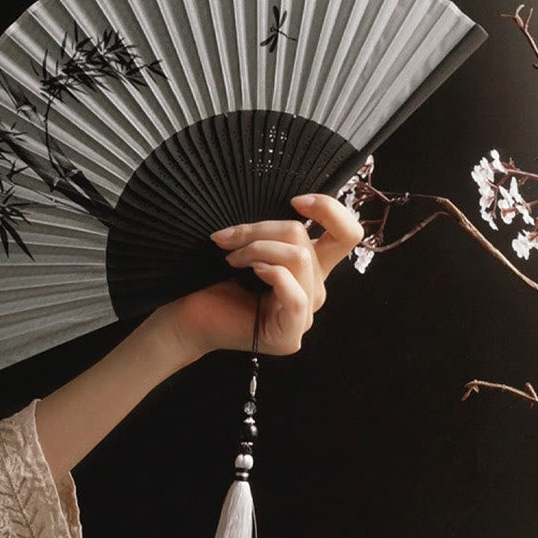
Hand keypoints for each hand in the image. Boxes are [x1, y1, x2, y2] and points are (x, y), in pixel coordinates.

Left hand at [159, 193, 363, 358]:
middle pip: (311, 242)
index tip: (295, 201)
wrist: (190, 318)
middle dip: (265, 230)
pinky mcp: (290, 335)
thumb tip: (290, 204)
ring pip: (300, 260)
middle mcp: (313, 290)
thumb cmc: (215, 281)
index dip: (330, 210)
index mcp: (310, 268)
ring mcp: (304, 316)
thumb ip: (276, 232)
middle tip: (228, 238)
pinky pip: (296, 296)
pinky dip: (272, 274)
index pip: (347, 234)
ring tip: (231, 258)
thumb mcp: (252, 246)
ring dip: (258, 250)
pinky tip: (250, 272)